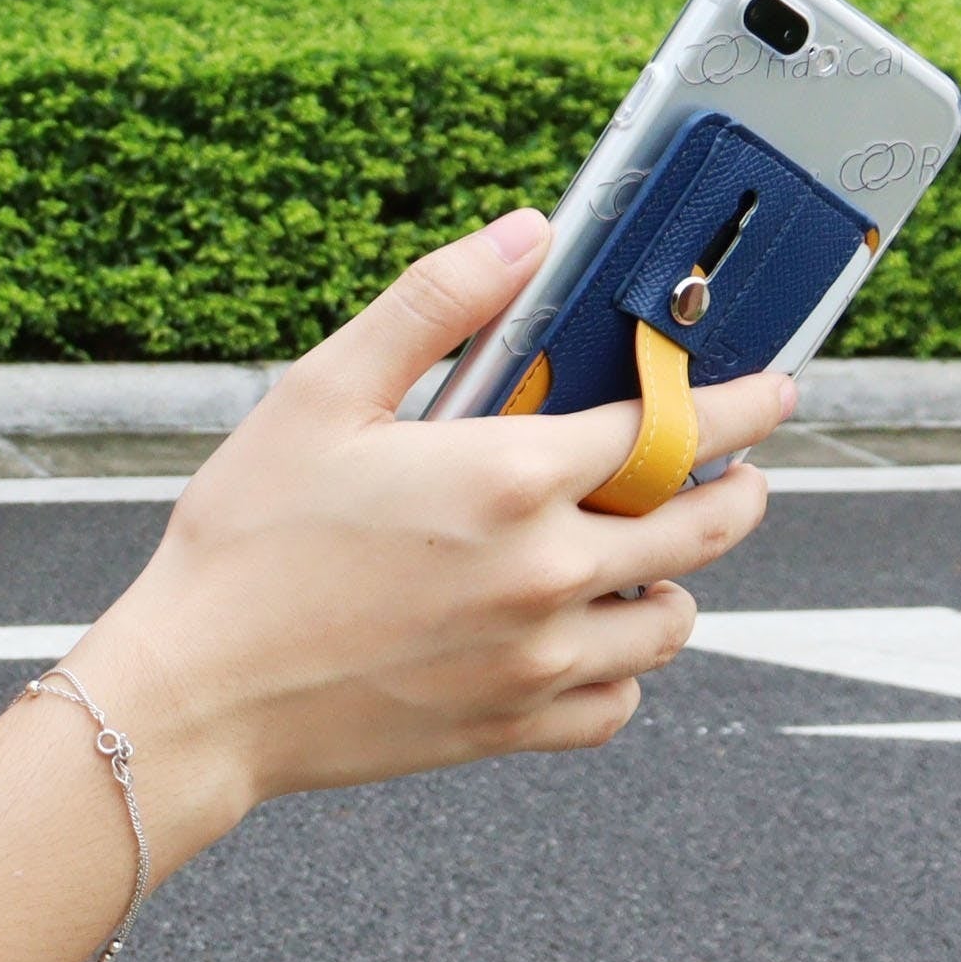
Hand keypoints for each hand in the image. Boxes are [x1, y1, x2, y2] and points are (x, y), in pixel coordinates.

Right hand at [61, 208, 783, 857]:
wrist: (191, 696)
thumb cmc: (241, 544)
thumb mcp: (319, 396)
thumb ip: (432, 306)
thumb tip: (526, 234)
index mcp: (507, 476)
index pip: (674, 426)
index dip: (736, 403)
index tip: (769, 392)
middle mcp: (544, 570)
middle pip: (704, 524)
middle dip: (737, 489)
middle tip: (733, 475)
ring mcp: (535, 659)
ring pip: (672, 622)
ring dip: (675, 583)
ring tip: (648, 565)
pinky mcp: (509, 727)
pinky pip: (617, 705)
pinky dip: (620, 674)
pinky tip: (587, 643)